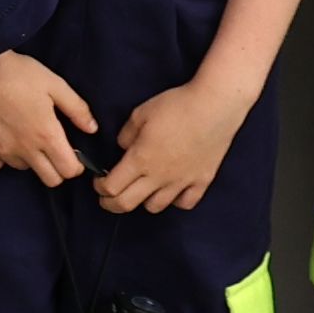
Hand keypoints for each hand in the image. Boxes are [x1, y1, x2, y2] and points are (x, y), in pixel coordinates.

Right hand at [0, 49, 96, 187]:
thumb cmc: (21, 73)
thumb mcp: (56, 85)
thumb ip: (77, 109)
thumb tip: (92, 129)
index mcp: (47, 135)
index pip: (69, 171)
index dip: (76, 166)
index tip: (73, 155)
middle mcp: (25, 149)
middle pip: (50, 180)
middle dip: (57, 169)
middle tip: (53, 150)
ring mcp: (1, 150)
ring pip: (23, 169)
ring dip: (29, 160)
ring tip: (26, 138)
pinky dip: (0, 160)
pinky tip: (3, 143)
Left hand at [97, 78, 235, 212]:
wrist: (215, 106)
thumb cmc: (176, 105)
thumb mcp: (140, 114)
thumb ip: (126, 135)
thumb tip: (123, 148)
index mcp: (140, 160)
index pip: (111, 187)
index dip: (100, 188)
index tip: (98, 182)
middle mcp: (159, 177)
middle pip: (127, 204)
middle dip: (110, 203)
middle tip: (106, 198)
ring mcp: (182, 182)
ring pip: (155, 207)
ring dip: (142, 201)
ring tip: (141, 190)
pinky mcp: (202, 181)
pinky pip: (185, 203)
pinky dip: (175, 201)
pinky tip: (171, 191)